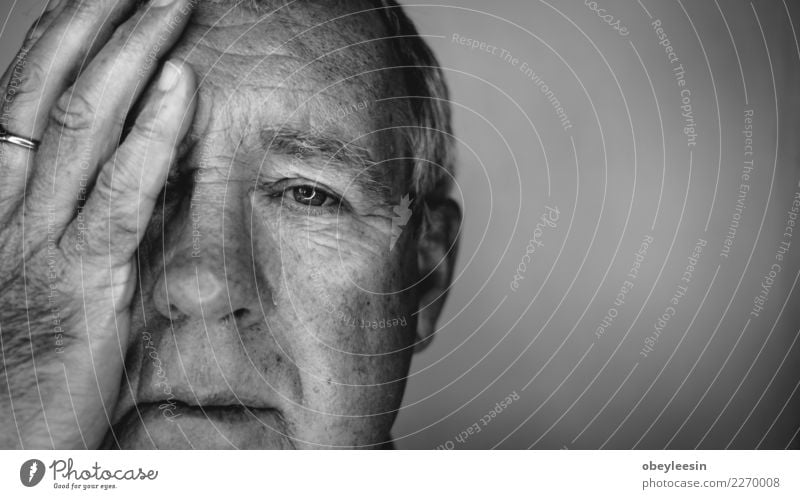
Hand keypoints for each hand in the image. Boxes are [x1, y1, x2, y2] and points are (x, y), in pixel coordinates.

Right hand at [0, 0, 195, 448]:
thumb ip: (84, 220)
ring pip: (81, 124)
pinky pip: (118, 195)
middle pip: (52, 91)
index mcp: (3, 203)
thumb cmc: (26, 363)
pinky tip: (180, 85)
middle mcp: (11, 208)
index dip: (70, 41)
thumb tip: (131, 171)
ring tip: (170, 5)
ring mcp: (39, 241)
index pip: (31, 98)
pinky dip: (151, 135)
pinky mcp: (79, 283)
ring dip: (130, 55)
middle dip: (100, 26)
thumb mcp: (48, 275)